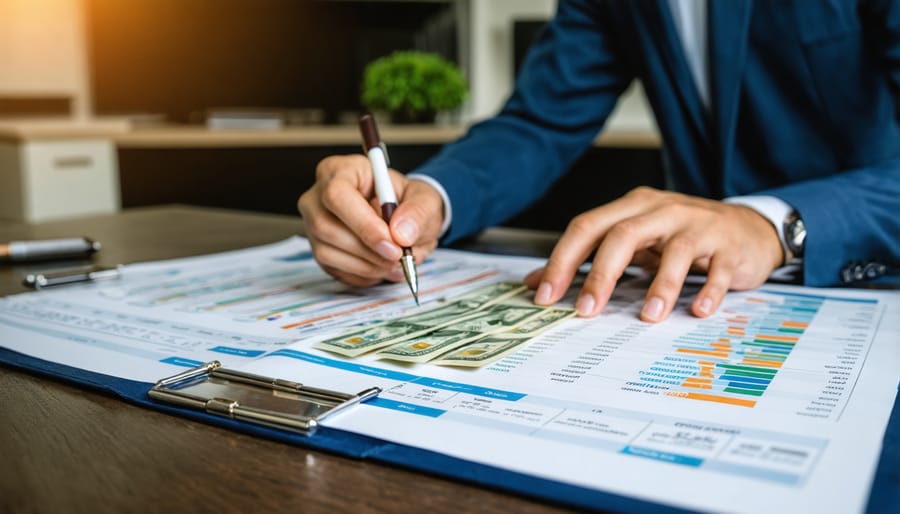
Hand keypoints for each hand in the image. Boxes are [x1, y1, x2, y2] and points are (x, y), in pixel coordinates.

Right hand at [297, 155, 444, 286]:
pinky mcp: (319, 250)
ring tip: (395, 262)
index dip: (363, 223)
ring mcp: (313, 225)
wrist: (403, 218)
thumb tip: (401, 234)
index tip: (392, 244)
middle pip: (325, 226)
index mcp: (341, 170)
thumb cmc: (407, 202)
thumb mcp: (425, 199)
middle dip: (367, 249)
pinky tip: (382, 266)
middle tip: (399, 258)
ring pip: (327, 252)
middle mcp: (318, 196)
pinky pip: (334, 269)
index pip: (337, 194)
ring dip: (367, 265)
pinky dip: (362, 274)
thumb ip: (418, 213)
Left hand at [523, 186, 783, 321]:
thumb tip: (535, 283)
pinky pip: (718, 268)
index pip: (587, 227)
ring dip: (660, 286)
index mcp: (632, 207)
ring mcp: (698, 225)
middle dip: (601, 275)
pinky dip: (708, 290)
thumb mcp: (633, 240)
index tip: (545, 295)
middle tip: (586, 311)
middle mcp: (662, 210)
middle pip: (623, 235)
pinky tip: (698, 311)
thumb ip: (588, 258)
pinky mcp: (728, 246)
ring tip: (648, 317)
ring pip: (674, 251)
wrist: (747, 228)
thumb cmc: (680, 236)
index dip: (563, 260)